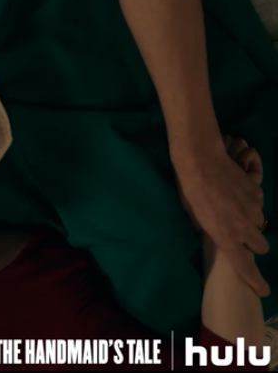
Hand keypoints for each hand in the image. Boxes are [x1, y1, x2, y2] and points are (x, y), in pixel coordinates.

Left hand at [176, 135, 268, 295]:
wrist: (201, 161)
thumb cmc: (190, 190)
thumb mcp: (193, 216)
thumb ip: (205, 230)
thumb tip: (207, 235)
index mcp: (224, 236)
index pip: (243, 266)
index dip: (254, 280)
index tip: (262, 291)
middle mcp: (243, 227)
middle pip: (260, 246)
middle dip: (253, 243)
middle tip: (240, 235)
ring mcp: (253, 209)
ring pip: (260, 223)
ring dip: (251, 222)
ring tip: (234, 210)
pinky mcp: (257, 193)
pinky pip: (258, 204)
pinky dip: (250, 203)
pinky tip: (236, 193)